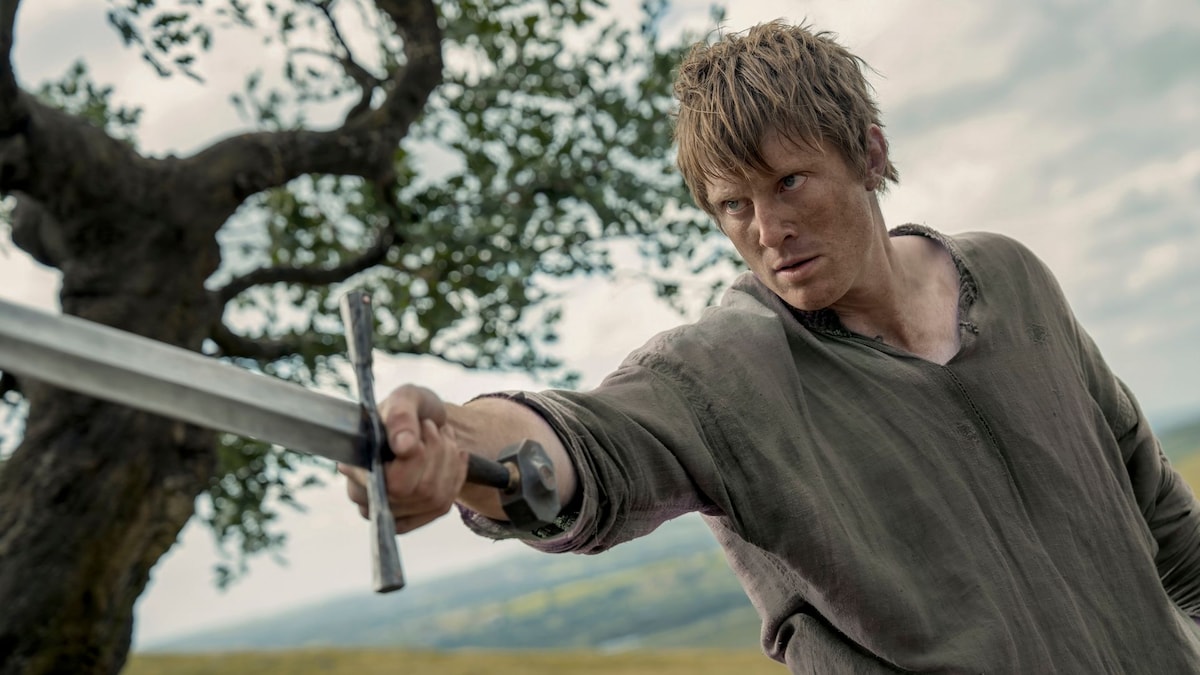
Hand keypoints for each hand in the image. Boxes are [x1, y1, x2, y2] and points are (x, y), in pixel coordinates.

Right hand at [338, 384, 468, 533]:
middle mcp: (363, 494)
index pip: (392, 482)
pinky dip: (455, 477)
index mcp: (354, 464)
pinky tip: (452, 455)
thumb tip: (404, 446)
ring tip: (442, 436)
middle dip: (437, 454)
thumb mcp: (407, 397)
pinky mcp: (409, 519)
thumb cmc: (409, 408)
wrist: (422, 421)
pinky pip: (442, 507)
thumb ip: (401, 415)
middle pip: (418, 492)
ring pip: (434, 500)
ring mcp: (386, 510)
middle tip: (433, 427)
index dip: (417, 458)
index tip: (424, 426)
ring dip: (448, 462)